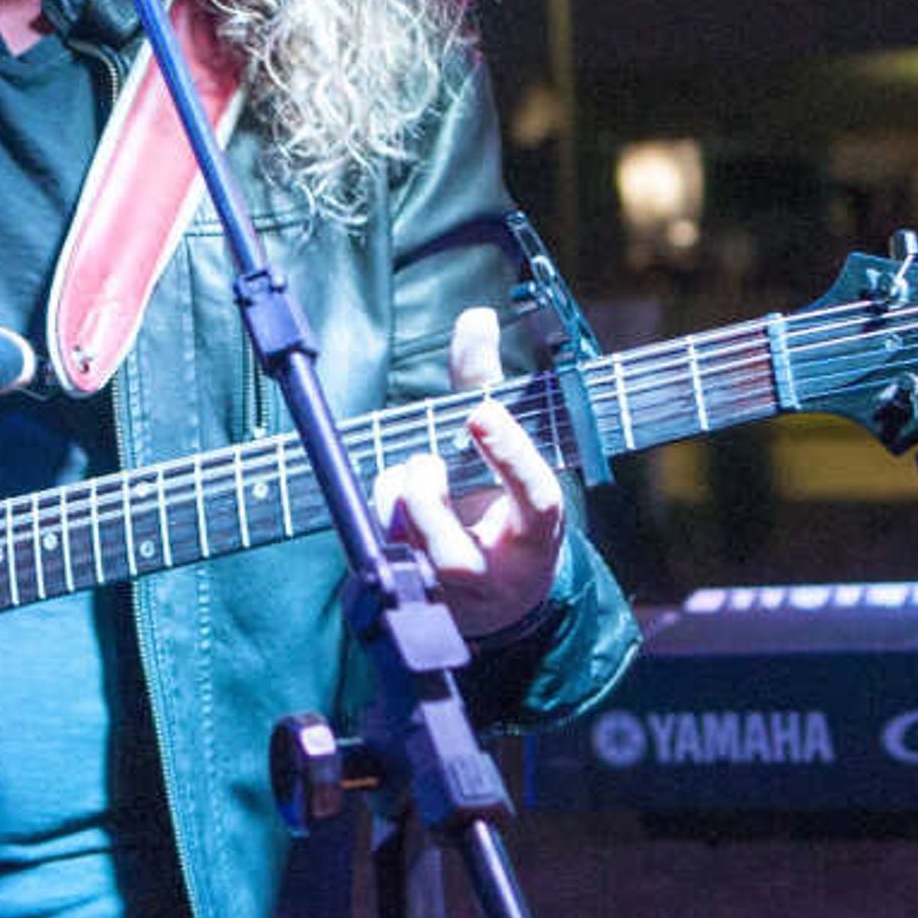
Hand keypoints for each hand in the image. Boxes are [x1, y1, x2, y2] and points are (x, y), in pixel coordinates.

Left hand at [370, 307, 569, 640]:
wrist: (499, 593)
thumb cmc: (501, 505)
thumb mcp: (503, 450)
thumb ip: (485, 383)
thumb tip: (476, 316)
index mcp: (537, 534)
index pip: (536, 500)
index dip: (510, 457)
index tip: (480, 413)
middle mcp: (497, 577)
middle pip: (458, 557)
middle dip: (427, 501)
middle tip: (424, 460)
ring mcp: (453, 600)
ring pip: (411, 560)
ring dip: (395, 504)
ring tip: (408, 473)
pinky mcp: (417, 601)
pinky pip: (383, 559)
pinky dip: (379, 517)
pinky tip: (391, 496)